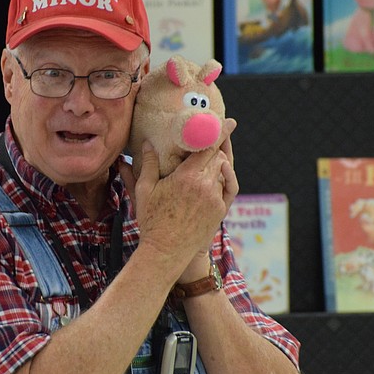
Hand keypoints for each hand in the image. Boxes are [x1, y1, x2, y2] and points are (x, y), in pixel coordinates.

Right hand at [120, 118, 238, 263]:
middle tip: (212, 138)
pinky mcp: (220, 210)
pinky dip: (225, 177)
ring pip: (223, 170)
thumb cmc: (151, 221)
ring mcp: (215, 198)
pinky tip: (220, 173)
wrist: (166, 251)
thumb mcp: (144, 191)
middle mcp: (205, 185)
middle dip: (215, 147)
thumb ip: (147, 165)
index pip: (208, 147)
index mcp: (186, 177)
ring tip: (209, 158)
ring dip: (218, 162)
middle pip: (217, 156)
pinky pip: (228, 186)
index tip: (229, 121)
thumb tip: (146, 144)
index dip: (219, 132)